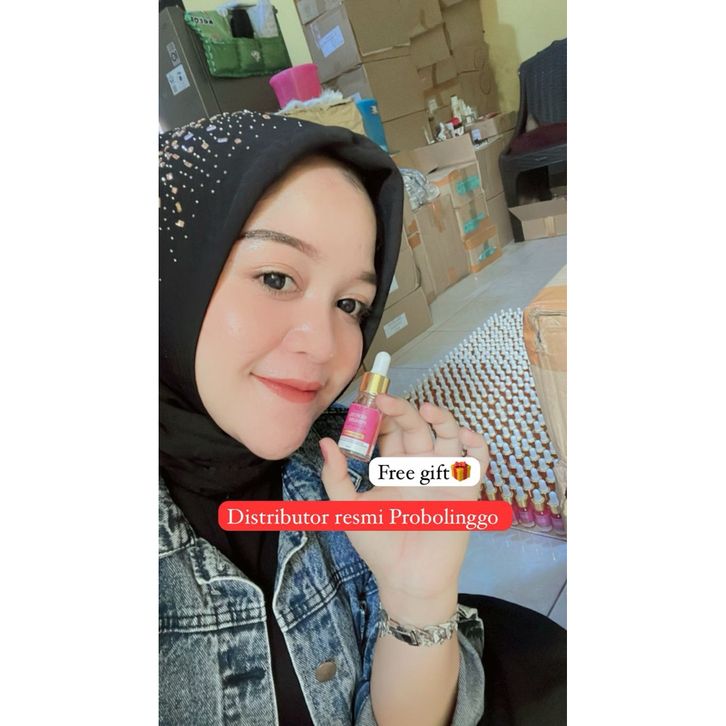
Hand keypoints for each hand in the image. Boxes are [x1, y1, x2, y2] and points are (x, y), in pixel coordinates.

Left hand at [319, 393, 489, 606]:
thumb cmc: (378, 545)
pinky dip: (476, 445)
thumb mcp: (349, 509)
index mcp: (393, 468)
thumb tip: (326, 443)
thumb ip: (336, 478)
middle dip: (403, 411)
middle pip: (415, 428)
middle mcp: (419, 467)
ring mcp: (443, 477)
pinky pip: (477, 461)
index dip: (381, 416)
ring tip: (428, 409)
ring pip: (448, 436)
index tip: (368, 402)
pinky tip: (464, 435)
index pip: (390, 432)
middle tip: (386, 401)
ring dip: (443, 419)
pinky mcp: (465, 491)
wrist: (406, 579)